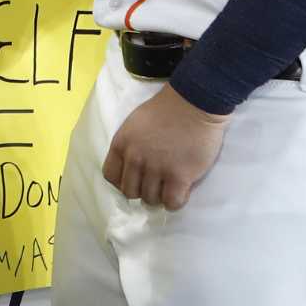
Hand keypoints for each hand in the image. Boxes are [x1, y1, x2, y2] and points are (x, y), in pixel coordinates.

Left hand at [102, 85, 230, 209]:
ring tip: (170, 185)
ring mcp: (156, 169)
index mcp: (121, 144)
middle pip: (130, 192)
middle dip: (142, 190)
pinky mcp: (179, 176)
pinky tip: (182, 190)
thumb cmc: (166, 110)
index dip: (123, 181)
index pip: (110, 176)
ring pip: (150, 199)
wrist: (195, 102)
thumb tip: (130, 166)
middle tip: (156, 183)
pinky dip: (176, 201)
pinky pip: (172, 203)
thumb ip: (129, 145)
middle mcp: (135, 159)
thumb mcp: (134, 124)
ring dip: (160, 196)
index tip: (135, 179)